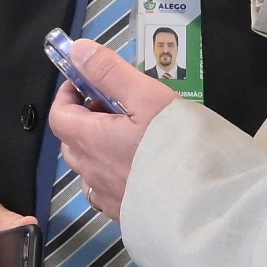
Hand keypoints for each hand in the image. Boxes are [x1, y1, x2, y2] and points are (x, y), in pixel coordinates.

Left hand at [47, 40, 176, 222]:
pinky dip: (115, 174)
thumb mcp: (148, 97)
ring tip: (135, 138)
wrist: (208, 208)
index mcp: (90, 141)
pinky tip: (144, 169)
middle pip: (72, 142)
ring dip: (100, 149)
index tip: (90, 84)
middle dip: (86, 120)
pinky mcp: (126, 215)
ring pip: (90, 168)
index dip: (69, 95)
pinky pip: (108, 191)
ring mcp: (108, 197)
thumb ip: (110, 72)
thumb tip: (78, 51)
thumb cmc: (179, 147)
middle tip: (119, 108)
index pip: (59, 116)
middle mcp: (92, 172)